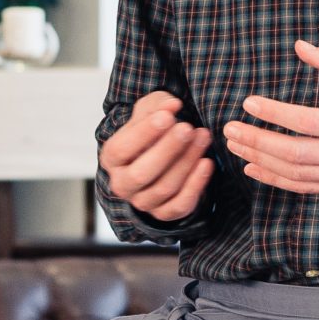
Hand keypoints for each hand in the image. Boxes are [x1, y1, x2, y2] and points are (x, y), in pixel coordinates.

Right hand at [100, 91, 213, 221]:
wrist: (161, 155)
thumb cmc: (153, 131)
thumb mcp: (151, 112)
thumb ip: (159, 106)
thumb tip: (172, 105)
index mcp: (111, 158)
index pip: (121, 149)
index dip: (144, 134)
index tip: (167, 117)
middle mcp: (122, 184)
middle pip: (141, 173)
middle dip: (167, 150)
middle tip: (187, 129)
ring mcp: (142, 202)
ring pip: (164, 188)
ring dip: (186, 162)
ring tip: (203, 137)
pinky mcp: (164, 213)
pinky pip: (180, 205)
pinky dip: (196, 185)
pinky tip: (207, 163)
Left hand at [222, 41, 318, 193]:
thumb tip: (298, 46)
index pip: (307, 122)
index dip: (275, 114)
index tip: (248, 102)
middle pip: (295, 154)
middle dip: (257, 141)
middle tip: (229, 128)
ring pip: (295, 175)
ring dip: (260, 160)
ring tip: (235, 144)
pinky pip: (303, 188)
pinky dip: (274, 180)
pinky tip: (252, 167)